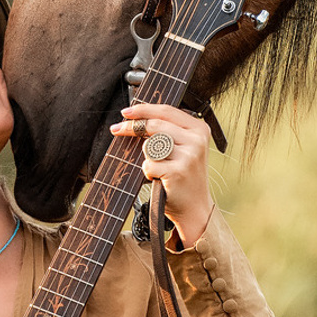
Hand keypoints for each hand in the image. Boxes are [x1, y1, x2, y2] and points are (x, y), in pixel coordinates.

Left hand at [111, 102, 213, 246]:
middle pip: (155, 125)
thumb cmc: (185, 176)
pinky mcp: (177, 171)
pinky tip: (160, 178)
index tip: (125, 112)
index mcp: (199, 129)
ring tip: (160, 167)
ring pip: (149, 145)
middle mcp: (197, 140)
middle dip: (131, 127)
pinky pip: (148, 164)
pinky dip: (148, 172)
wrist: (195, 207)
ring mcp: (189, 156)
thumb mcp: (184, 148)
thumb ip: (168, 130)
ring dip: (147, 157)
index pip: (166, 111)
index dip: (143, 109)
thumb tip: (136, 116)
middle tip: (116, 130)